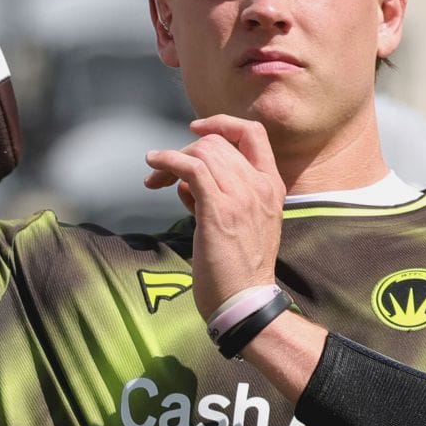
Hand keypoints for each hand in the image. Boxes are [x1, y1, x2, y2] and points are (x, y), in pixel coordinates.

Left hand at [144, 116, 284, 320]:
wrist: (246, 301)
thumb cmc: (239, 270)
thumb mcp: (243, 224)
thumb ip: (222, 197)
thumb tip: (187, 183)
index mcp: (272, 187)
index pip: (253, 134)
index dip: (222, 124)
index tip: (197, 129)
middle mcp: (260, 186)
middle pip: (217, 143)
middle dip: (185, 151)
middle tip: (162, 173)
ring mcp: (241, 196)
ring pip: (202, 152)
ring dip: (172, 159)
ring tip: (154, 179)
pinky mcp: (219, 209)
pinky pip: (190, 168)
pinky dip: (168, 161)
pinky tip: (154, 167)